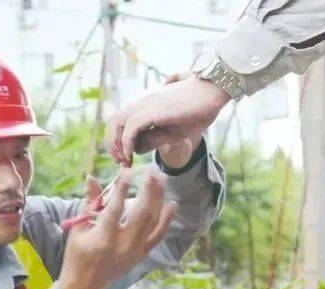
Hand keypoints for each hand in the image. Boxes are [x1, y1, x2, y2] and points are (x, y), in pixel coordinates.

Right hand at [58, 168, 177, 288]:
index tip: (128, 171)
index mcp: (103, 238)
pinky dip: (166, 220)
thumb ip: (90, 202)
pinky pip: (158, 236)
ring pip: (152, 221)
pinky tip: (171, 204)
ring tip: (161, 180)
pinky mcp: (141, 255)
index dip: (122, 188)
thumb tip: (92, 177)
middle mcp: (122, 245)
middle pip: (141, 213)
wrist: (85, 286)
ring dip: (159, 199)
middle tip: (152, 171)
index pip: (115, 208)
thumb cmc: (77, 255)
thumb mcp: (78, 229)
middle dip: (148, 190)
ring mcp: (134, 252)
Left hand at [105, 75, 230, 165]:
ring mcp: (146, 105)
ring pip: (116, 122)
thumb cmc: (197, 110)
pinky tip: (131, 154)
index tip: (124, 159)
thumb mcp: (172, 132)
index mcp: (145, 108)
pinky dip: (127, 141)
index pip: (120, 123)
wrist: (212, 91)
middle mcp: (141, 104)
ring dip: (116, 143)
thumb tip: (136, 148)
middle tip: (121, 162)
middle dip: (112, 144)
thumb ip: (154, 139)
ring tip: (125, 160)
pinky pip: (131, 125)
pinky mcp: (153, 109)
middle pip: (112, 122)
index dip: (117, 143)